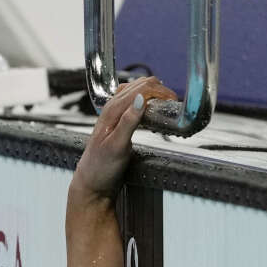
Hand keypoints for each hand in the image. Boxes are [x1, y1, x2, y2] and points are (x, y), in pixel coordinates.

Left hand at [70, 77, 175, 200]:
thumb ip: (129, 122)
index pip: (140, 89)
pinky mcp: (117, 119)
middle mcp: (111, 108)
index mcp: (112, 111)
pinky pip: (132, 99)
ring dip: (153, 91)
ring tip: (167, 103)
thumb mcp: (118, 146)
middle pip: (140, 84)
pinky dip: (146, 97)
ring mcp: (113, 112)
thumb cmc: (101, 167)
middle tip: (173, 103)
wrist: (92, 181)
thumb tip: (141, 99)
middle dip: (159, 89)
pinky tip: (152, 106)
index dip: (160, 92)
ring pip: (136, 89)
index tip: (174, 101)